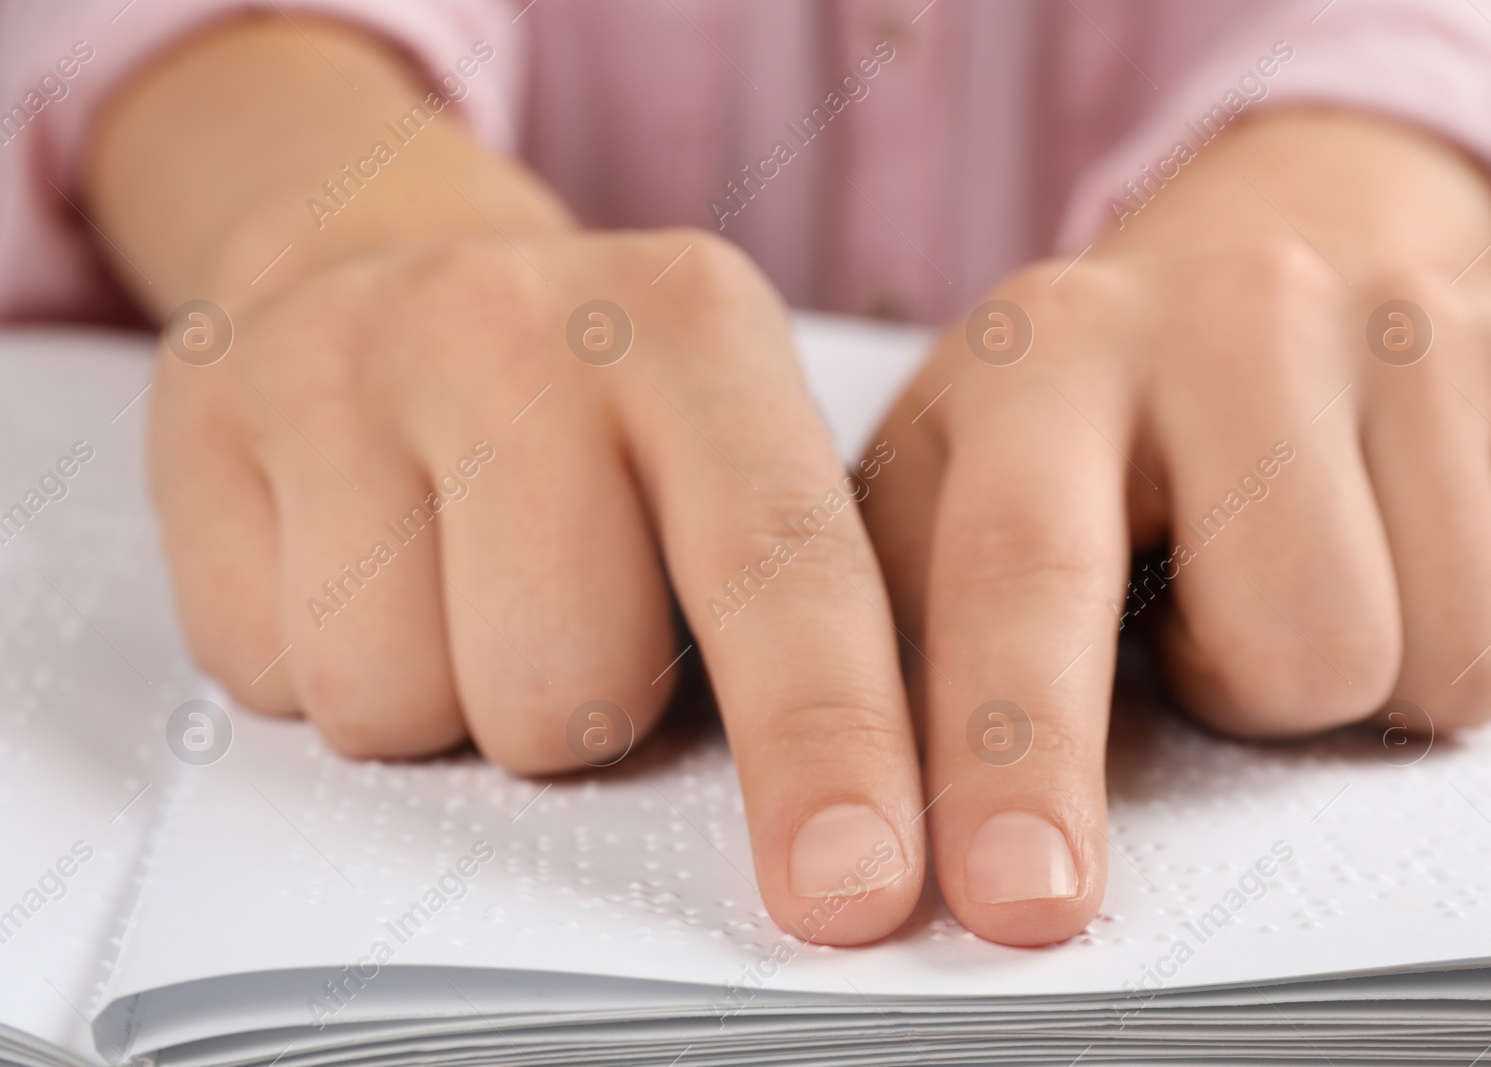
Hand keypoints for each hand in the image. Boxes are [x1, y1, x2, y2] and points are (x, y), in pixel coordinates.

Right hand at [90, 18, 927, 944]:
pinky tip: (353, 559)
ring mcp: (353, 357)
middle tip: (568, 616)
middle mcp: (525, 322)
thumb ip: (791, 609)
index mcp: (700, 327)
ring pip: (395, 700)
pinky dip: (318, 663)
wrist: (383, 256)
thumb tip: (826, 828)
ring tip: (456, 582)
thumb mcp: (730, 450)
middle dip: (576, 716)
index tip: (849, 886)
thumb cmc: (591, 409)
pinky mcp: (215, 412)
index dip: (822, 744)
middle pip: (565, 688)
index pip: (781, 566)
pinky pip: (268, 672)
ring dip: (441, 697)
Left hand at [862, 110, 1490, 946]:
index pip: (1023, 573)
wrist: (1238, 271)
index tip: (1011, 903)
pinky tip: (1355, 548)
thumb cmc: (1067, 436)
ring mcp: (1378, 317)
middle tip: (1192, 650)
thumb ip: (903, 652)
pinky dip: (1422, 633)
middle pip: (1290, 646)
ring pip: (1412, 657)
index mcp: (1037, 357)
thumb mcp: (940, 501)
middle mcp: (1218, 313)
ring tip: (1257, 579)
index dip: (1016, 753)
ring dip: (1324, 677)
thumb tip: (896, 851)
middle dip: (1237, 701)